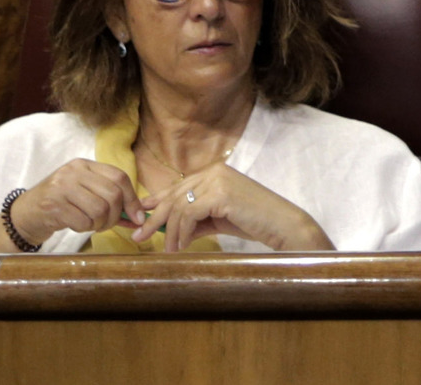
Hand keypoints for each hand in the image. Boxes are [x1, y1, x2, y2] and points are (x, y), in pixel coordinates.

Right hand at [6, 157, 140, 242]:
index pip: (119, 177)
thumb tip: (140, 217)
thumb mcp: (84, 194)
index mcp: (85, 165)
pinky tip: (76, 225)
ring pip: (99, 209)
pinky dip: (85, 228)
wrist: (24, 214)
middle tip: (107, 225)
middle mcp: (73, 172)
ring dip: (100, 224)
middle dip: (116, 216)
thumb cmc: (60, 204)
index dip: (133, 198)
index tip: (138, 217)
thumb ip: (110, 200)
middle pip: (112, 194)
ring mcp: (62, 188)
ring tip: (91, 225)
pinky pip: (83, 221)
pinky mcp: (53, 206)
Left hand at [129, 161, 328, 252]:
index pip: (177, 187)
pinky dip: (182, 232)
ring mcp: (217, 181)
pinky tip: (182, 246)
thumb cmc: (253, 222)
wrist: (281, 224)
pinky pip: (189, 215)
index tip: (141, 219)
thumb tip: (171, 233)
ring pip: (178, 206)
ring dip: (170, 231)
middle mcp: (214, 172)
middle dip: (154, 218)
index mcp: (214, 173)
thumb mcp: (218, 220)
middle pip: (173, 195)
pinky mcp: (220, 194)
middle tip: (139, 237)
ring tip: (169, 249)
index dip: (156, 203)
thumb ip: (196, 220)